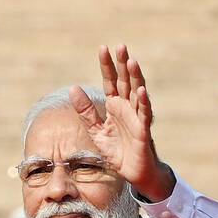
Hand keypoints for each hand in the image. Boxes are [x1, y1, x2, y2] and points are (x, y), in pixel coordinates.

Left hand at [70, 45, 171, 200]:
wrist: (132, 171)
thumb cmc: (117, 150)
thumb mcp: (95, 130)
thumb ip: (85, 111)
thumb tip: (73, 89)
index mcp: (115, 106)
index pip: (110, 81)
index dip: (107, 66)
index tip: (103, 48)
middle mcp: (127, 107)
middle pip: (125, 81)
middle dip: (123, 64)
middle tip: (120, 46)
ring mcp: (136, 117)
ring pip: (137, 92)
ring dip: (135, 77)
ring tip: (131, 61)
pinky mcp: (143, 129)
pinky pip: (144, 113)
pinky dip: (143, 101)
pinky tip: (140, 90)